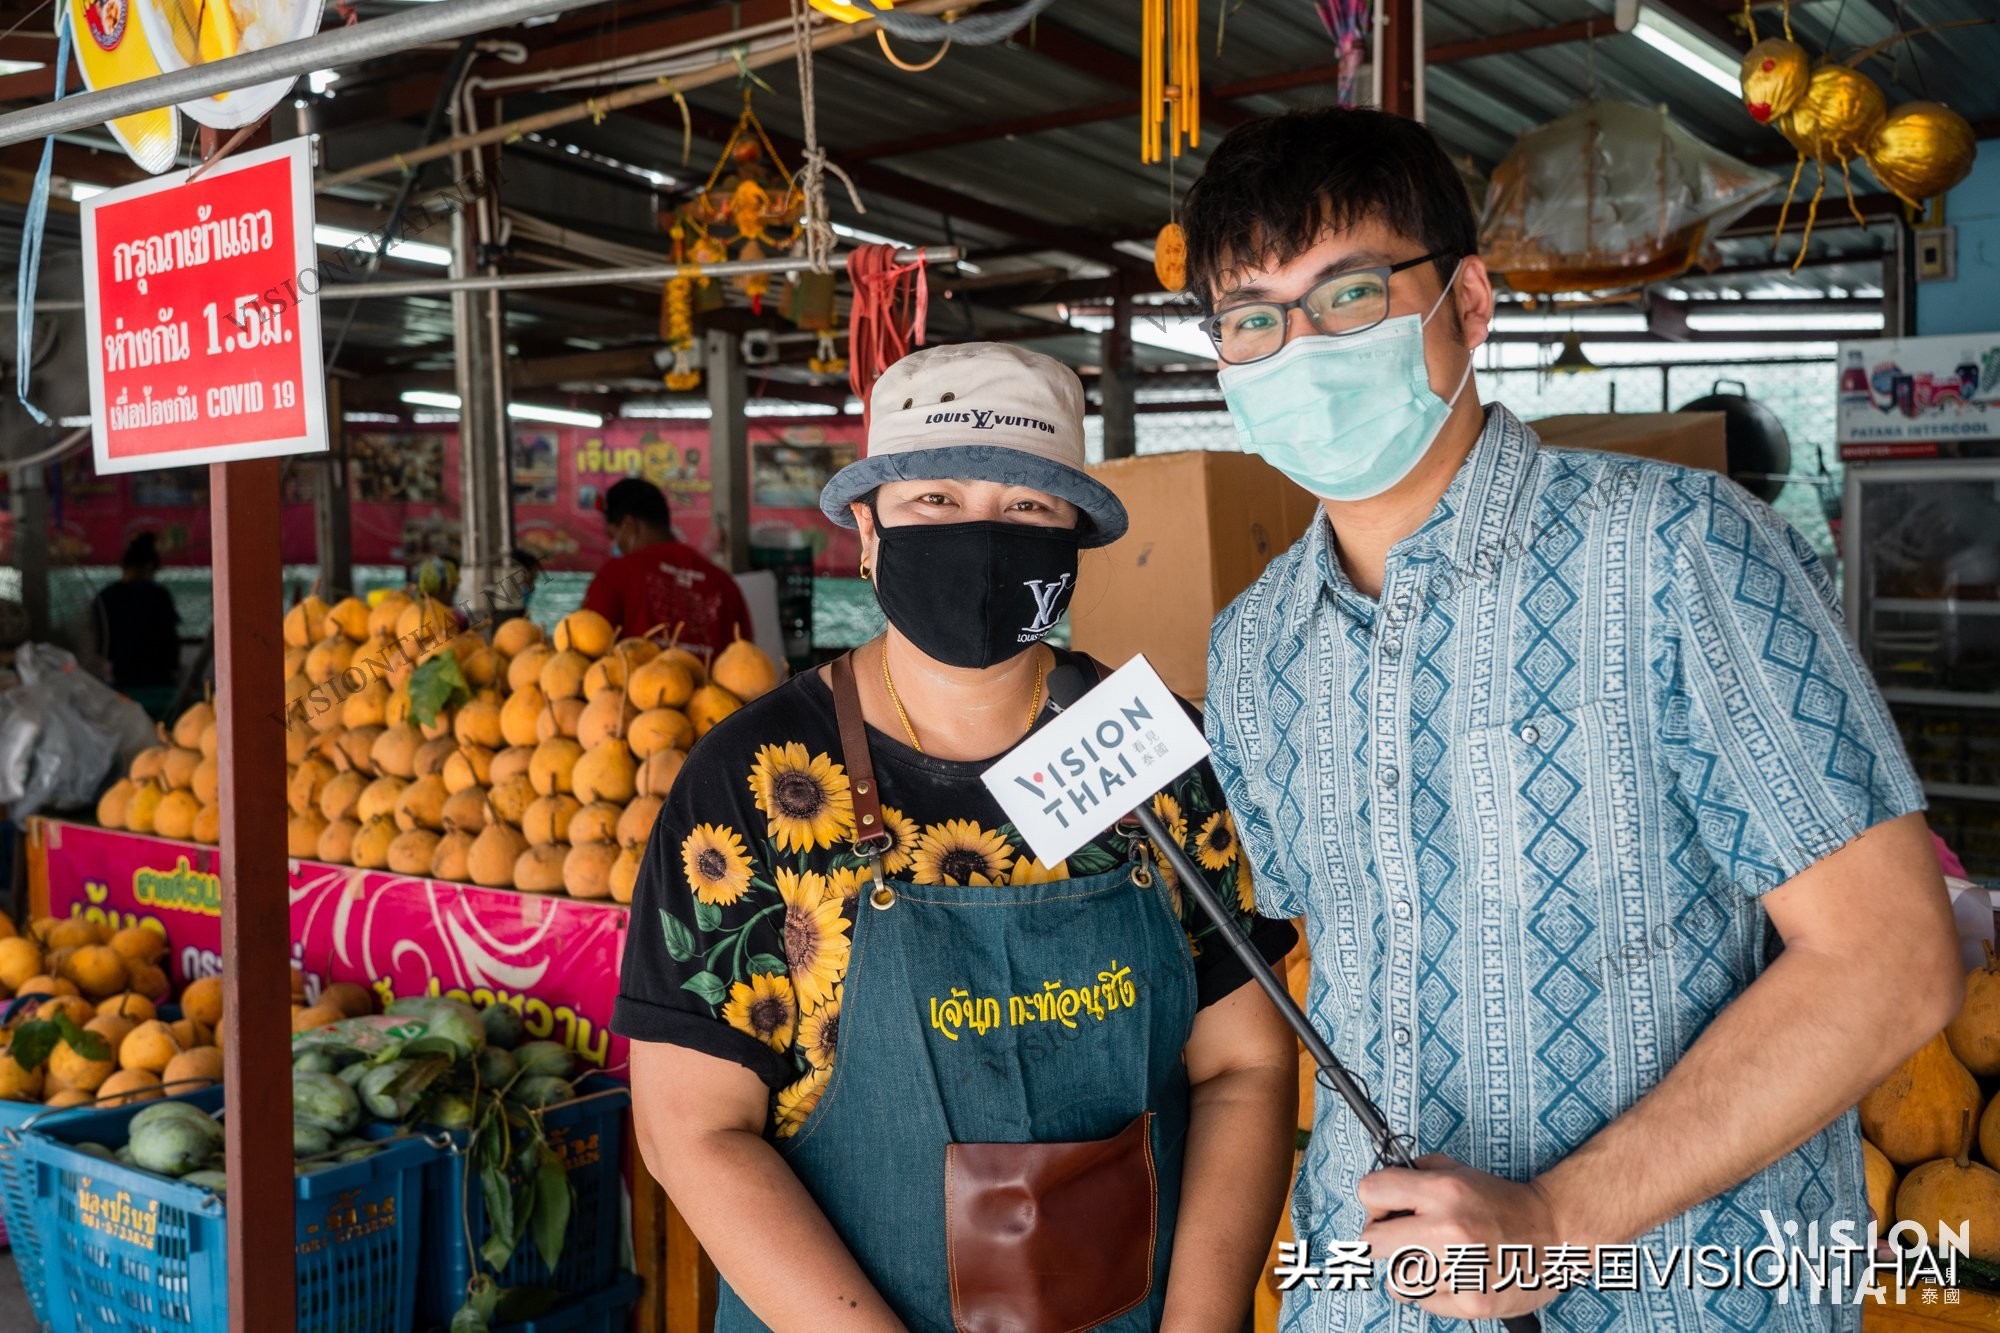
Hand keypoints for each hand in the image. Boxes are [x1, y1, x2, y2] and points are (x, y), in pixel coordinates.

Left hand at [1356, 1154, 1565, 1320]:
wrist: (1554, 1234)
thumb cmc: (1501, 1203)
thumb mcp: (1459, 1170)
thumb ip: (1415, 1173)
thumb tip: (1379, 1191)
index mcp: (1443, 1191)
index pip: (1370, 1191)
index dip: (1375, 1201)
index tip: (1387, 1209)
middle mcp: (1448, 1229)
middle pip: (1371, 1242)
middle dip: (1382, 1240)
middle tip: (1402, 1239)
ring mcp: (1460, 1270)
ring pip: (1396, 1280)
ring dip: (1408, 1272)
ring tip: (1432, 1261)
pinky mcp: (1472, 1303)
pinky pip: (1424, 1303)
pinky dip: (1432, 1294)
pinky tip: (1453, 1277)